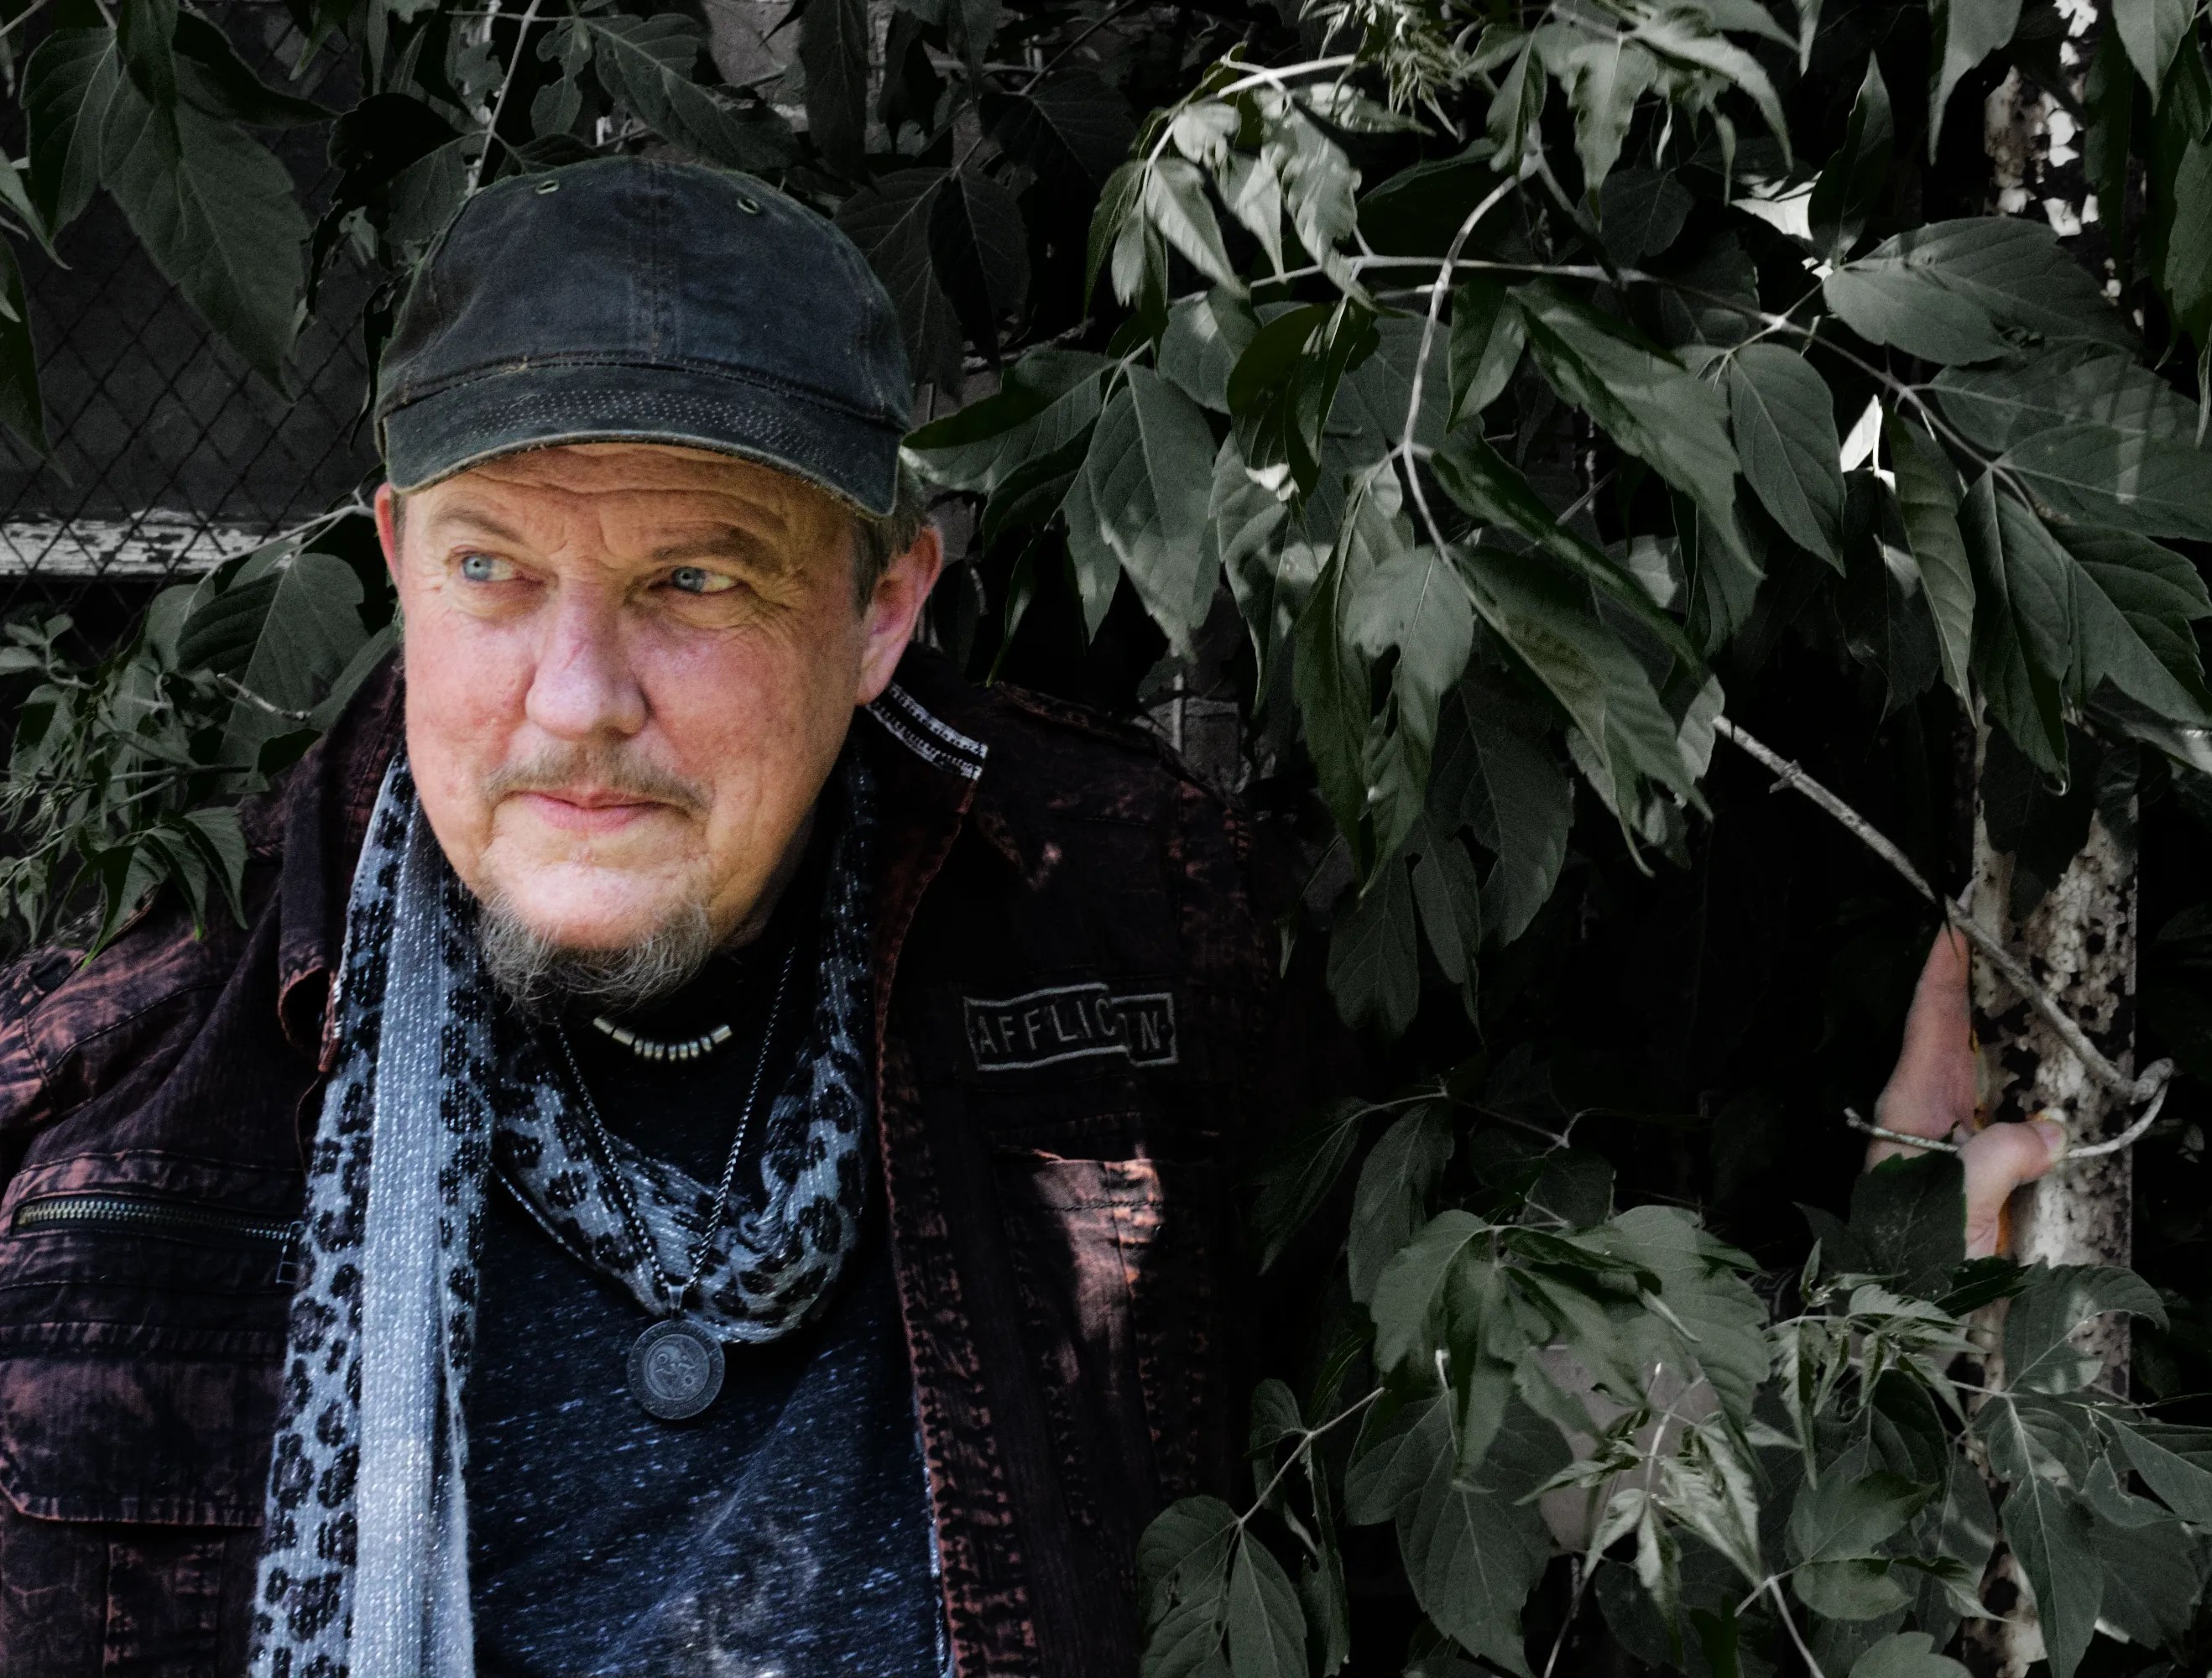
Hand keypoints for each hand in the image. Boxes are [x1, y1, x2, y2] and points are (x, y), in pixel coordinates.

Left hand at [1867, 926, 2065, 1258]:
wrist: (1902, 1315)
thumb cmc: (1911, 1254)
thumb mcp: (1953, 1199)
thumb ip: (2000, 1156)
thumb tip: (2051, 1131)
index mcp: (1909, 1104)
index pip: (1930, 1019)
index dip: (1945, 967)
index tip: (1958, 917)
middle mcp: (1929, 1112)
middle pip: (1964, 1033)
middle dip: (1990, 987)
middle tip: (2019, 935)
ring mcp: (1957, 1138)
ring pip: (1996, 1073)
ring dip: (2023, 1040)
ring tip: (2054, 993)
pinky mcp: (1984, 1168)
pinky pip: (2019, 1120)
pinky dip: (2043, 1097)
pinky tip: (2072, 1084)